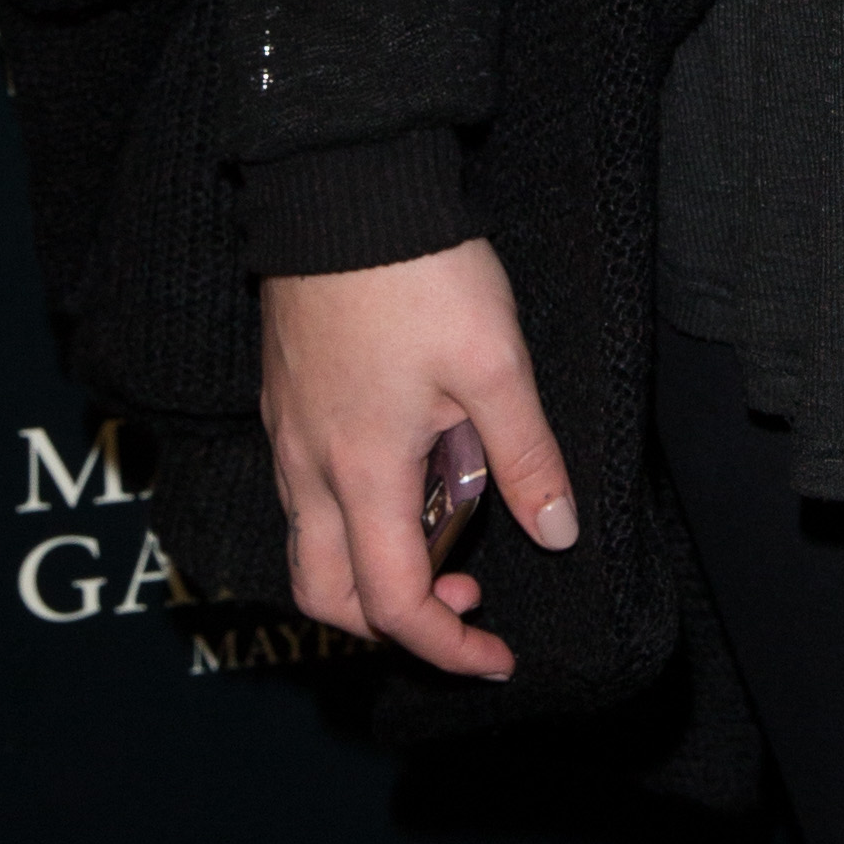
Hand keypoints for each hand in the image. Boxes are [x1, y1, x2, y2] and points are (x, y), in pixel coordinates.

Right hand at [259, 238, 577, 679]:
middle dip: (392, 623)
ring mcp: (289, 433)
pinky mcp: (285, 398)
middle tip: (466, 593)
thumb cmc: (419, 273)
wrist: (342, 188)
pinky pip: (303, 492)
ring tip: (444, 531)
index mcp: (362, 474)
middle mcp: (308, 468)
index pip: (393, 604)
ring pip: (309, 544)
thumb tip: (558, 535)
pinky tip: (407, 472)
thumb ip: (526, 458)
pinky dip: (350, 517)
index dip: (448, 645)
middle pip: (326, 596)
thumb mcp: (495, 365)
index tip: (497, 655)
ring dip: (370, 569)